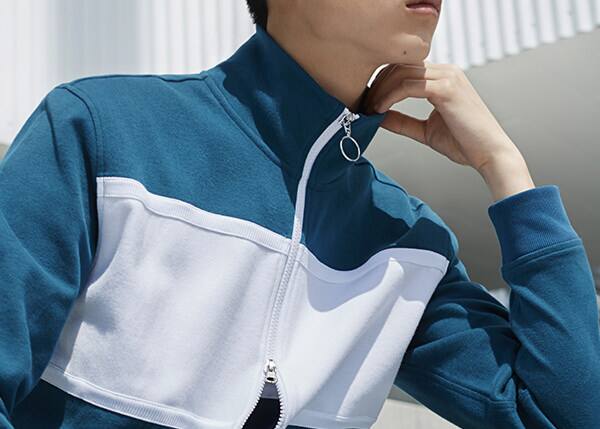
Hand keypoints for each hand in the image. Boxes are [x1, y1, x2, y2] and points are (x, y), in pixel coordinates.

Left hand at [364, 62, 534, 200]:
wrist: (489, 154)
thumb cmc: (464, 143)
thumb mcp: (425, 130)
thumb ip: (402, 121)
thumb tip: (378, 116)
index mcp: (443, 76)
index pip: (404, 68)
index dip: (382, 82)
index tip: (368, 101)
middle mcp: (447, 71)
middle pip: (400, 65)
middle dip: (377, 83)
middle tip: (363, 103)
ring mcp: (448, 77)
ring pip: (401, 73)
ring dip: (380, 90)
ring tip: (370, 108)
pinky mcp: (447, 89)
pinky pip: (409, 85)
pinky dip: (390, 96)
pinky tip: (380, 109)